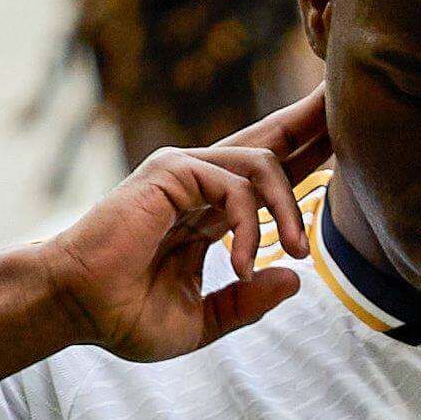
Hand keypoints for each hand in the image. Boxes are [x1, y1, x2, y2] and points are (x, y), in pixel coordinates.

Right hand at [37, 88, 328, 362]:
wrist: (76, 310)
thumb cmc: (124, 317)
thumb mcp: (203, 321)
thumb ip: (247, 303)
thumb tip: (296, 279)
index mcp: (208, 215)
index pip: (269, 177)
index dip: (307, 158)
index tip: (342, 145)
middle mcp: (199, 185)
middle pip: (270, 141)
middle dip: (312, 121)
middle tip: (344, 98)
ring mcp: (185, 172)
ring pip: (264, 162)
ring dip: (287, 208)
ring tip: (294, 250)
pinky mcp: (171, 171)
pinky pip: (235, 183)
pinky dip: (248, 222)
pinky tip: (241, 261)